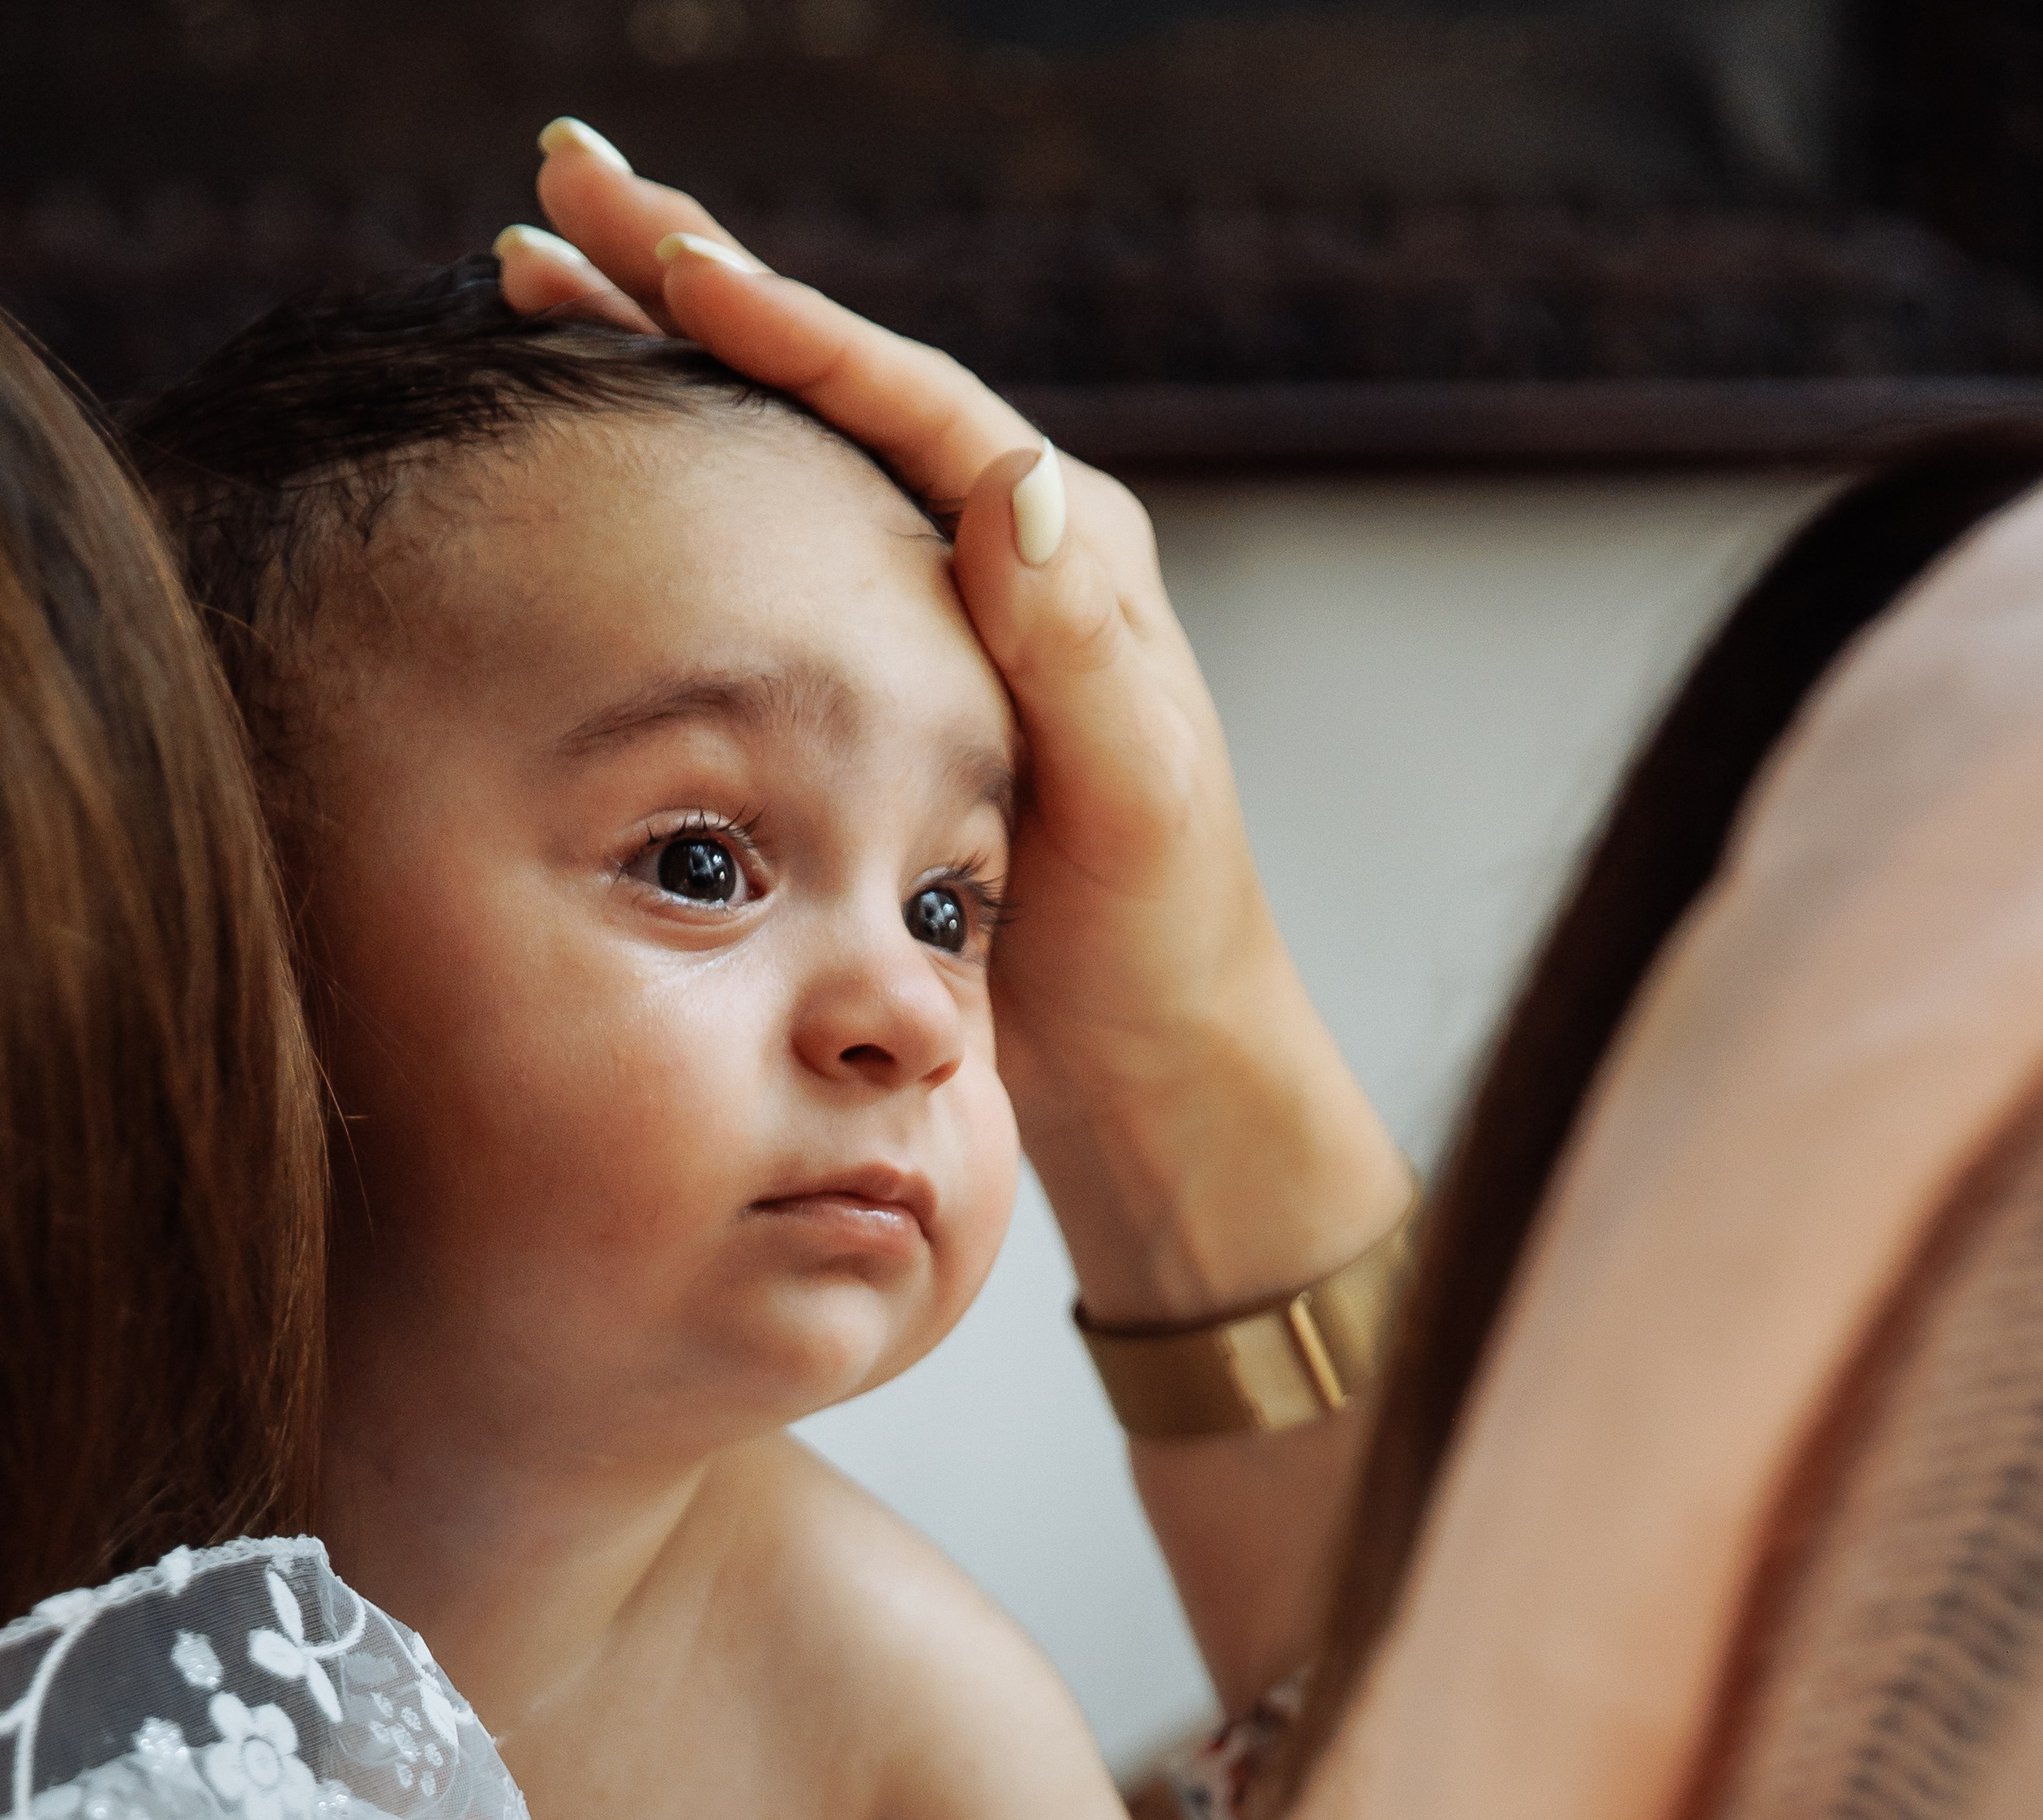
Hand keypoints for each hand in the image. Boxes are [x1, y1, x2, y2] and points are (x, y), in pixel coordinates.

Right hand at [498, 124, 1406, 1325]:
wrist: (1158, 1063)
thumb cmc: (1164, 942)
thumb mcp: (1134, 797)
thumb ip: (1080, 648)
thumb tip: (1021, 486)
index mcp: (1065, 549)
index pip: (897, 396)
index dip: (773, 317)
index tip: (658, 247)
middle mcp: (1002, 557)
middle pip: (825, 389)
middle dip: (687, 288)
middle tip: (553, 191)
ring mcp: (939, 621)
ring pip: (783, 455)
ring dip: (665, 368)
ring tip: (537, 284)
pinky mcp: (887, 695)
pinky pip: (769, 554)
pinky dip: (683, 490)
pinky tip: (601, 463)